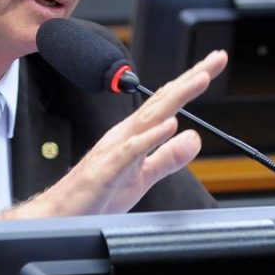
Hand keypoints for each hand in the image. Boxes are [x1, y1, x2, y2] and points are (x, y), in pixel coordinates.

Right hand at [0, 50, 227, 219]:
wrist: (59, 215)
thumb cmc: (95, 196)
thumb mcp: (142, 178)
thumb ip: (167, 158)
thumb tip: (193, 138)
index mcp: (133, 136)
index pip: (168, 105)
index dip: (191, 84)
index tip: (214, 65)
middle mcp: (124, 135)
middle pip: (162, 102)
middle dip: (190, 79)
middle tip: (216, 59)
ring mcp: (114, 151)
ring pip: (149, 118)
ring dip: (174, 98)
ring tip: (199, 80)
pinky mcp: (105, 170)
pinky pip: (130, 151)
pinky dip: (150, 137)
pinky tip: (169, 125)